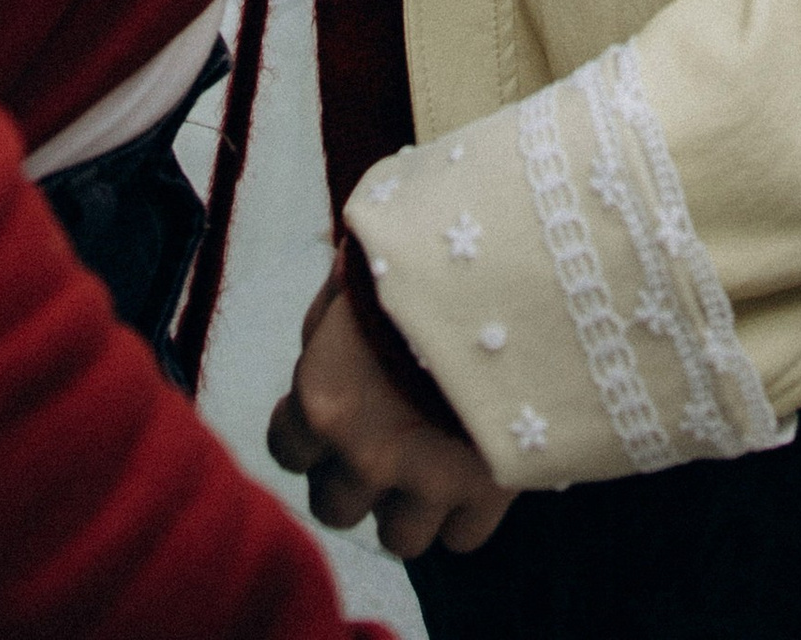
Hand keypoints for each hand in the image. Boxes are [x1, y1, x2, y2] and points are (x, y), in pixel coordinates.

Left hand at [266, 270, 516, 560]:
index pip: (287, 450)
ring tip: (432, 462)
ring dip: (409, 505)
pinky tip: (472, 467)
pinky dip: (466, 511)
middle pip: (335, 508)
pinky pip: (462, 537)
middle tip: (384, 442)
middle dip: (354, 478)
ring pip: (399, 538)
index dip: (307, 432)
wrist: (514, 270)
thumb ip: (327, 326)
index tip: (332, 414)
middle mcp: (366, 455)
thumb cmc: (423, 261)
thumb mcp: (356, 279)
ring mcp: (428, 481)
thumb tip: (318, 344)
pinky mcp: (488, 490)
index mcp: (324, 401)